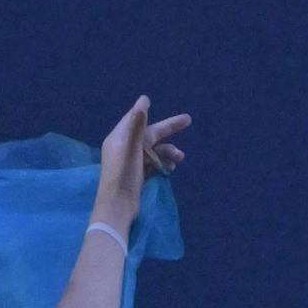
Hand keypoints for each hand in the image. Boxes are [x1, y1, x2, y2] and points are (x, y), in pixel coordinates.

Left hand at [93, 95, 188, 231]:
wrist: (118, 208)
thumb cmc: (123, 176)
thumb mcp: (131, 148)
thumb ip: (137, 125)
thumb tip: (143, 101)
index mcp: (119, 138)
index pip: (134, 118)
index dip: (144, 111)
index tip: (152, 100)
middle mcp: (124, 148)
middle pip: (149, 134)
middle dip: (168, 130)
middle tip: (188, 120)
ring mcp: (131, 162)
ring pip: (153, 150)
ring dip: (168, 151)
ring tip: (180, 158)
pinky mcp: (137, 175)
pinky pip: (153, 163)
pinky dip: (163, 163)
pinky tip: (171, 168)